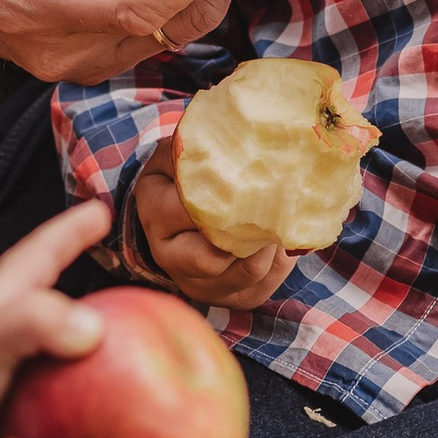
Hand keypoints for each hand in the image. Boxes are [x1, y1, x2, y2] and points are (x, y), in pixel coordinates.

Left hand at [0, 200, 113, 437]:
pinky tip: (112, 418)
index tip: (100, 210)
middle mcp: (12, 333)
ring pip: (65, 356)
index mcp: (5, 301)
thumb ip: (37, 321)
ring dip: (97, 355)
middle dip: (92, 290)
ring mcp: (17, 375)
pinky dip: (86, 405)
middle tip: (132, 286)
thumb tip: (92, 328)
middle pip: (59, 302)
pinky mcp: (20, 413)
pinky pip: (63, 404)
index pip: (43, 252)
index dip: (71, 231)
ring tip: (135, 356)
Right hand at [129, 151, 297, 313]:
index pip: (193, 211)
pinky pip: (260, 289)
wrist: (182, 210)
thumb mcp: (181, 152)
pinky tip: (279, 243)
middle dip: (253, 233)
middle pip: (215, 257)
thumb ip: (199, 145)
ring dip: (271, 248)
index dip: (230, 201)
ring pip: (246, 274)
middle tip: (279, 207)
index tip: (257, 183)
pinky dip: (278, 266)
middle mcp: (167, 255)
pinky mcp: (223, 299)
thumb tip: (239, 138)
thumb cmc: (187, 176)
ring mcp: (195, 283)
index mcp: (154, 211)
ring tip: (283, 221)